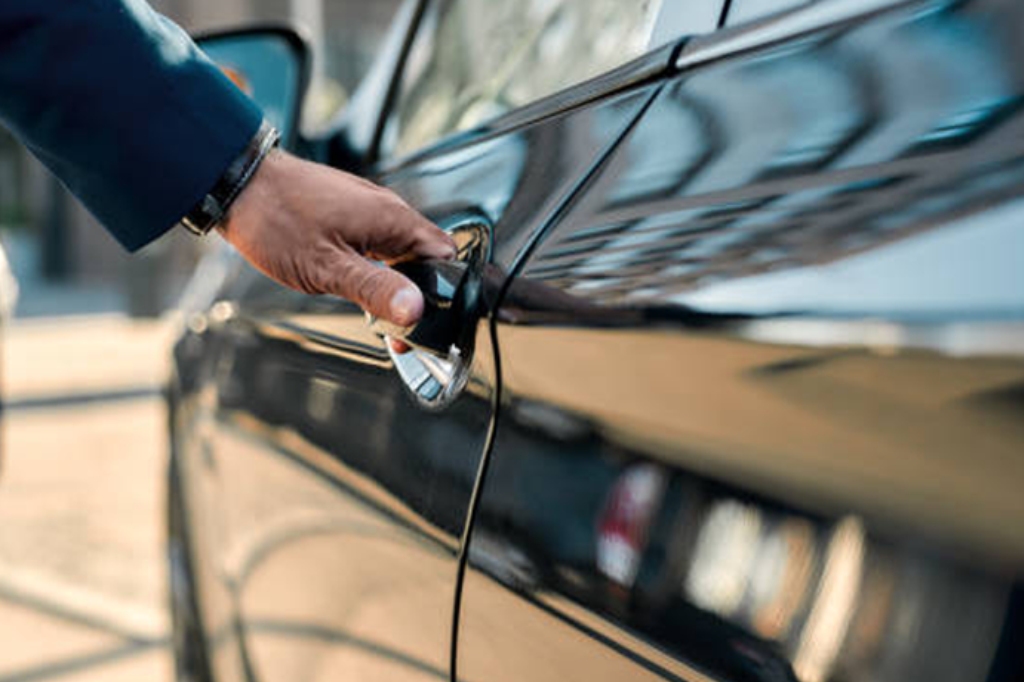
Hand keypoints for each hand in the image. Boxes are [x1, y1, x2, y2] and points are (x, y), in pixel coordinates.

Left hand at [218, 149, 455, 325]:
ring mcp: (369, 208)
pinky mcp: (351, 211)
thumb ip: (376, 289)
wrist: (237, 184)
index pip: (445, 257)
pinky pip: (379, 243)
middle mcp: (387, 209)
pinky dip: (377, 268)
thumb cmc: (276, 219)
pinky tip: (357, 284)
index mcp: (393, 219)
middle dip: (418, 293)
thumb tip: (416, 310)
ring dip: (395, 282)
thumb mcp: (327, 267)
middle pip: (425, 257)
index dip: (442, 293)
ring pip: (402, 252)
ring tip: (377, 312)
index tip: (423, 323)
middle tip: (397, 330)